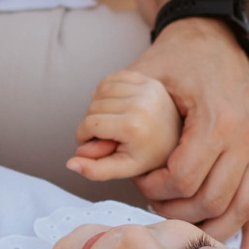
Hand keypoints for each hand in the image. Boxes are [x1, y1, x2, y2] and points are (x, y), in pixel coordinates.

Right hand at [67, 67, 179, 182]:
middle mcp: (140, 103)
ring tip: (108, 121)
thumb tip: (70, 164)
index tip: (90, 144)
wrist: (178, 138)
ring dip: (97, 105)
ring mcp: (145, 88)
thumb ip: (96, 170)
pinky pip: (112, 78)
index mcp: (134, 126)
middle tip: (102, 135)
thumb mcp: (124, 168)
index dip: (83, 136)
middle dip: (91, 122)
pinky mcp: (147, 79)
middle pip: (93, 106)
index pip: (89, 124)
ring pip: (100, 90)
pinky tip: (114, 106)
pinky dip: (106, 91)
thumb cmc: (149, 156)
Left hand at [121, 19, 248, 248]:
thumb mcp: (142, 76)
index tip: (140, 181)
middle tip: (152, 200)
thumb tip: (78, 157)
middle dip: (175, 208)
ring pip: (238, 209)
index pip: (184, 178)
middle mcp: (245, 137)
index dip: (155, 189)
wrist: (215, 37)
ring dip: (207, 225)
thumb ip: (110, 117)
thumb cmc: (176, 58)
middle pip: (211, 199)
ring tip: (177, 218)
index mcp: (216, 118)